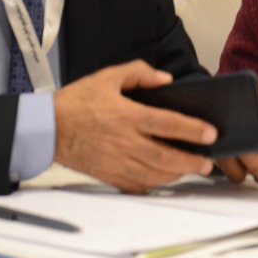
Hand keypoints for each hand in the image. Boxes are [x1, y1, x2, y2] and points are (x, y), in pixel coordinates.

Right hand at [53, 60, 216, 193]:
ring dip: (176, 173)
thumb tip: (165, 80)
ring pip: (154, 174)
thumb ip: (139, 73)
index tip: (210, 134)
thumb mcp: (108, 77)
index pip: (167, 123)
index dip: (191, 129)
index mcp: (126, 115)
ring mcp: (116, 161)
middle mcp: (123, 141)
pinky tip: (163, 178)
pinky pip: (137, 184)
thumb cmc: (77, 102)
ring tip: (191, 168)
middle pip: (165, 155)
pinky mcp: (109, 175)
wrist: (47, 129)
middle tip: (207, 161)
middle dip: (191, 160)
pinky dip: (153, 184)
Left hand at [214, 84, 257, 183]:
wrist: (204, 106)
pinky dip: (231, 167)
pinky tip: (224, 156)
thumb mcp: (251, 91)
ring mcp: (253, 158)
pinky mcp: (234, 168)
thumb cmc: (232, 97)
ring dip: (251, 160)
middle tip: (257, 139)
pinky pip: (239, 176)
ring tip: (238, 148)